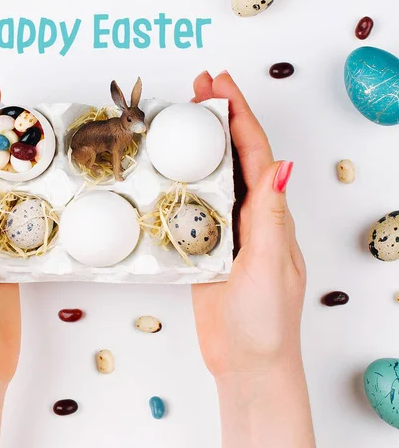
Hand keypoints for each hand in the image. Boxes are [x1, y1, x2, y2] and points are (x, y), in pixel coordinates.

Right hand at [191, 71, 314, 447]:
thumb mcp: (269, 266)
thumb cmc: (264, 321)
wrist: (246, 362)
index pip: (255, 152)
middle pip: (234, 154)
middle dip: (219, 116)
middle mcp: (250, 214)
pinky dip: (183, 177)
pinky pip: (194, 202)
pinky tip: (168, 167)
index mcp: (269, 213)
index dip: (239, 115)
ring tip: (182, 114)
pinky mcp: (205, 244)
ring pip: (213, 173)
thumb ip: (269, 217)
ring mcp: (227, 228)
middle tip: (199, 86)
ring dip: (200, 142)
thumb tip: (279, 165)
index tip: (221, 86)